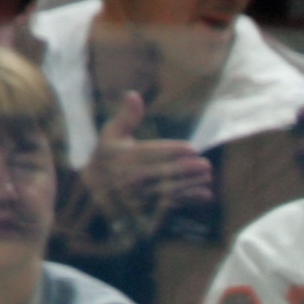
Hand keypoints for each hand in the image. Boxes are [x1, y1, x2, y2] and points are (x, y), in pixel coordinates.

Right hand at [76, 90, 211, 226]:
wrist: (96, 189)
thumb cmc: (108, 155)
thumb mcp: (111, 134)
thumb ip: (126, 116)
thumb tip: (133, 94)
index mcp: (122, 156)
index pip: (150, 153)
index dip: (172, 151)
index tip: (191, 148)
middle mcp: (130, 177)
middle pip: (161, 174)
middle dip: (185, 170)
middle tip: (206, 165)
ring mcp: (139, 195)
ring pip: (168, 191)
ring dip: (190, 186)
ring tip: (208, 178)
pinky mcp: (147, 208)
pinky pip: (170, 205)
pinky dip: (189, 201)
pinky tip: (205, 195)